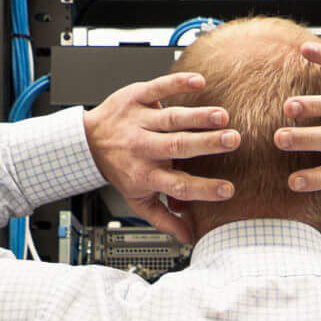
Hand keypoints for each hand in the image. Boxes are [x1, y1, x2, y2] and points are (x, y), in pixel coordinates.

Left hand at [81, 71, 237, 243]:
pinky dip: (177, 83)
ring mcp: (139, 120)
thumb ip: (163, 218)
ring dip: (198, 116)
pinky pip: (158, 89)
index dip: (203, 189)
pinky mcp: (137, 97)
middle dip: (206, 144)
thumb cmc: (120, 169)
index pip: (177, 184)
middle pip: (177, 146)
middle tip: (233, 141)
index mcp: (145, 174)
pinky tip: (199, 82)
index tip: (228, 190)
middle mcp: (142, 147)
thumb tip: (188, 238)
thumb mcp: (137, 198)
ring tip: (222, 117)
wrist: (87, 141)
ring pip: (171, 118)